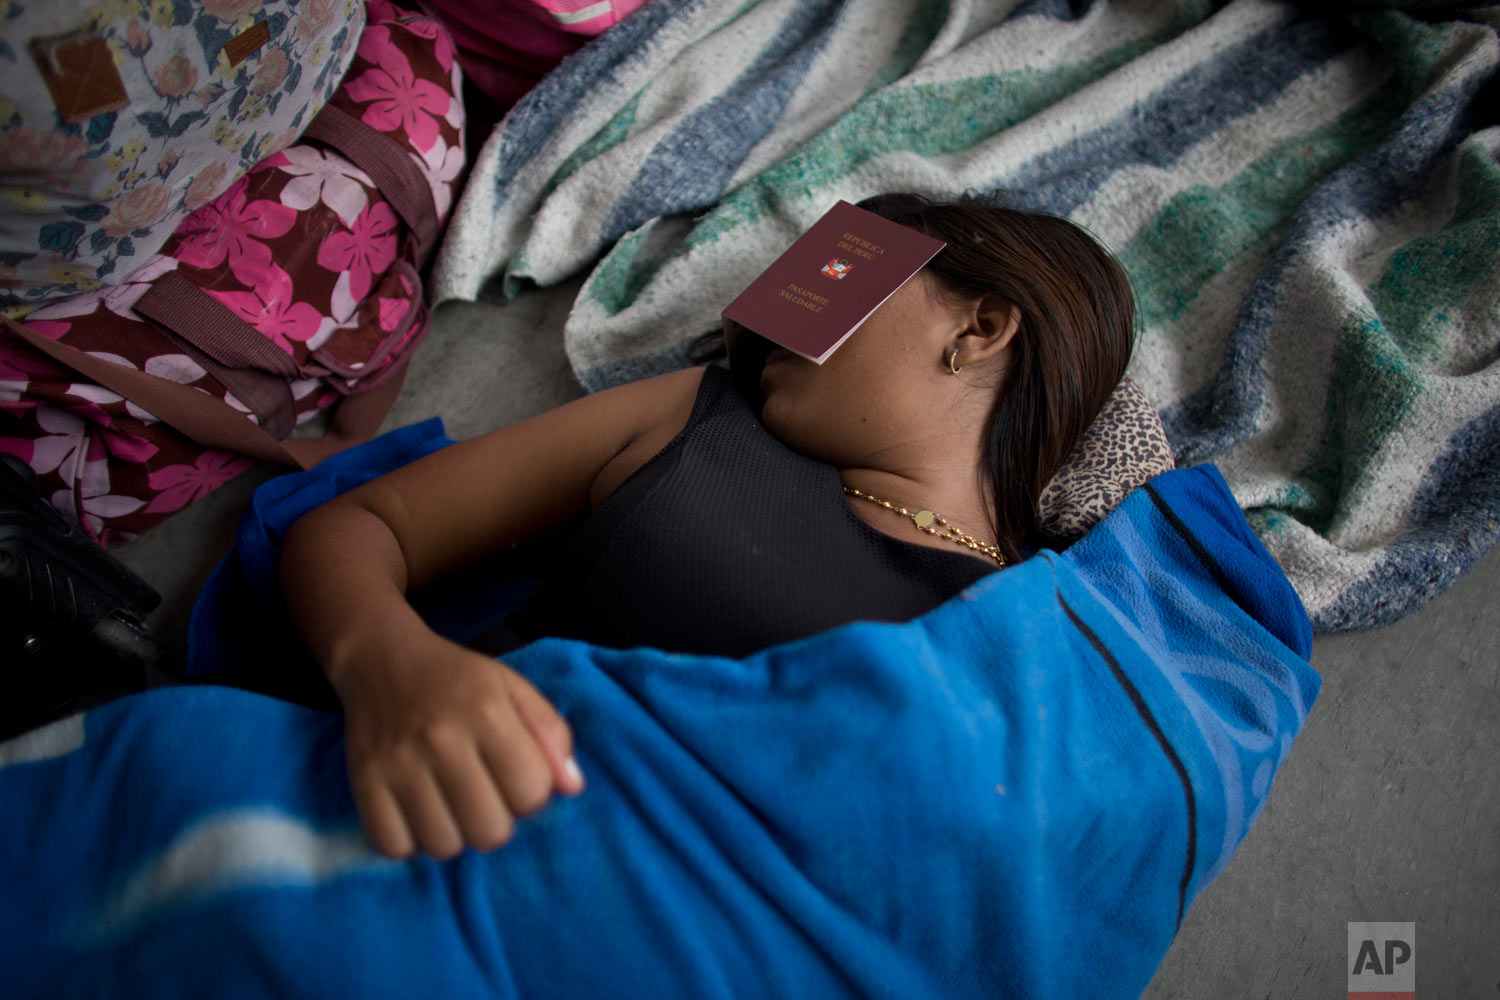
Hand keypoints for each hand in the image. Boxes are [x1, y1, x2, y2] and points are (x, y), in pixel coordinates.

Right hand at [331, 629, 583, 858]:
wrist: (382, 660)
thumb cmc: (458, 680)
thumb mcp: (514, 689)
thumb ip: (551, 733)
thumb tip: (572, 787)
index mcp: (487, 712)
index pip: (531, 792)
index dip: (531, 794)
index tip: (514, 777)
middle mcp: (441, 738)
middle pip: (490, 830)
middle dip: (496, 821)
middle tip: (483, 796)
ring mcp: (398, 762)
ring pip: (444, 845)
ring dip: (454, 834)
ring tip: (450, 804)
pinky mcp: (363, 781)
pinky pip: (394, 846)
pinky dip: (409, 841)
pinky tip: (418, 813)